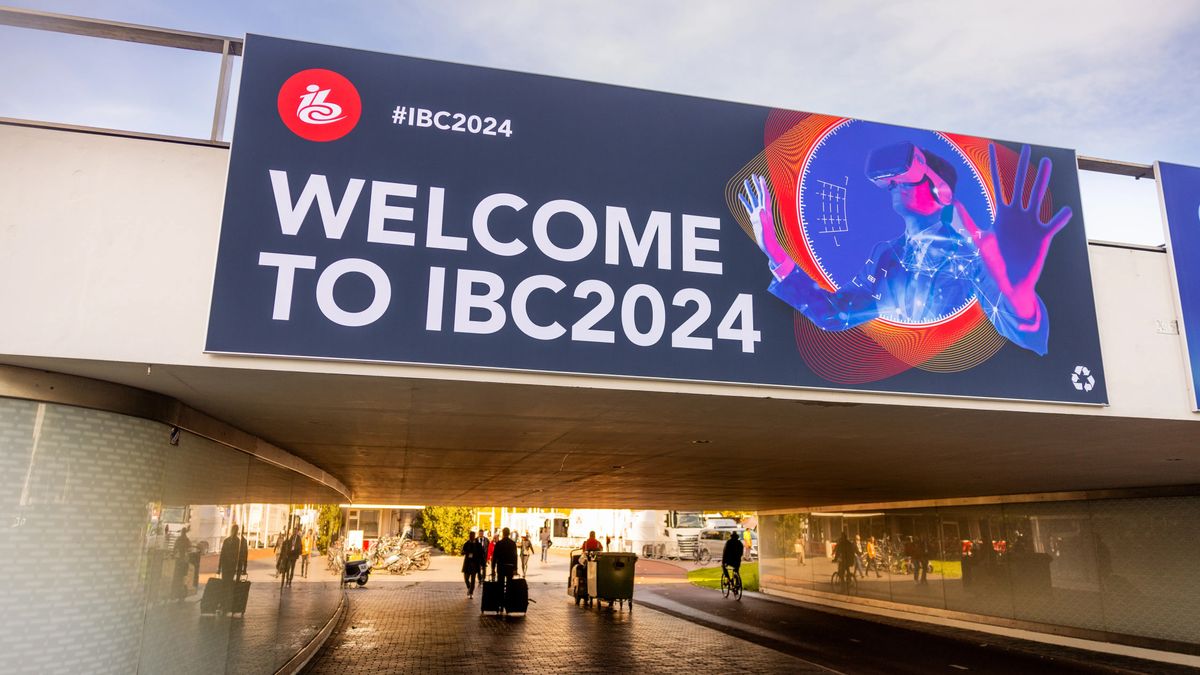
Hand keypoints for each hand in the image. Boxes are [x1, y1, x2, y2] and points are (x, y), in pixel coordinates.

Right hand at [737, 174, 790, 268]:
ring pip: (753, 199)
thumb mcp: (765, 230)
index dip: (762, 186)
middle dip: (756, 184)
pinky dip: (744, 200)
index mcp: (766, 212)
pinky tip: (740, 196)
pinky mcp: (754, 219)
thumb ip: (762, 220)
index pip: (764, 196)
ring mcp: (758, 214)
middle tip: (753, 175)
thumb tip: (760, 210)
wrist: (769, 246)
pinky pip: (748, 207)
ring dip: (749, 190)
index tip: (760, 177)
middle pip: (759, 194)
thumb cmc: (767, 240)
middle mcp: (762, 211)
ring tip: (745, 181)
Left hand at [955, 144, 1071, 328]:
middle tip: (1027, 147)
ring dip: (1042, 180)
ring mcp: (1031, 224)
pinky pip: (1054, 223)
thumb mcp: (980, 241)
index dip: (996, 167)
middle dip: (1023, 166)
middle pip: (1021, 185)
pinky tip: (1066, 211)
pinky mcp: (1044, 236)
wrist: (1010, 284)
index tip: (994, 147)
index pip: (999, 186)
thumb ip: (970, 221)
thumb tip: (955, 202)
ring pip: (1038, 197)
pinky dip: (1060, 218)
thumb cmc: (994, 265)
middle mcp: (1018, 216)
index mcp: (1002, 215)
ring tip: (1047, 163)